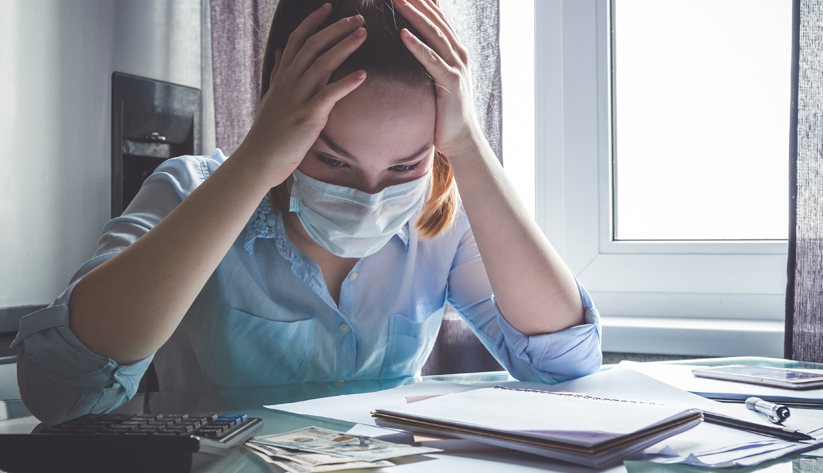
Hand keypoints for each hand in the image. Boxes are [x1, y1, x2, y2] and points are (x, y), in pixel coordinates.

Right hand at [237, 3, 367, 180]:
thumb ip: (278, 74)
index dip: (313, 22)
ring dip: (344, 47)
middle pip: (313, 46)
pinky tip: (363, 74)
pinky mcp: (308, 116)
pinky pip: (329, 95)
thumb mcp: (272, 97)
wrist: (259, 159)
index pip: (297, 40)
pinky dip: (346, 83)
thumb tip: (278, 54)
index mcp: (282, 77)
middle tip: (358, 18)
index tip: (329, 8)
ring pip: (322, 64)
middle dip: (336, 29)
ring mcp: (298, 98)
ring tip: (363, 34)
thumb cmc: (269, 132)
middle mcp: (289, 82)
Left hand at [394, 0, 483, 159]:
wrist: (462, 139)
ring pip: (434, 34)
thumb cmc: (446, 112)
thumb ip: (430, 63)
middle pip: (436, 20)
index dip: (424, 2)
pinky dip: (417, 46)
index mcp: (455, 52)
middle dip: (418, 1)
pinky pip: (431, 60)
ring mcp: (457, 67)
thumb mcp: (439, 81)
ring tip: (398, 1)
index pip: (438, 19)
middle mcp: (459, 55)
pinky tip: (403, 34)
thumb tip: (412, 51)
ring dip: (415, 16)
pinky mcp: (451, 82)